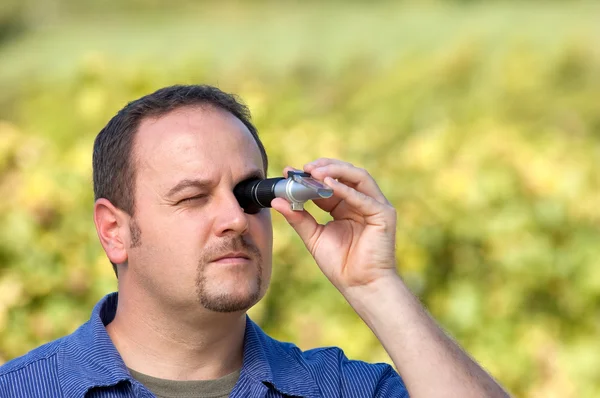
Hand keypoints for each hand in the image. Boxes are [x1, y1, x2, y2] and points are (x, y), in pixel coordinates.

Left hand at [270, 158, 397, 293]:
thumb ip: (298, 217)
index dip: (310, 176)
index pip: (329, 183)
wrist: (359, 286)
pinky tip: (328, 184)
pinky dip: (346, 189)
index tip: (290, 171)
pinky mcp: (384, 214)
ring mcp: (375, 206)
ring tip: (315, 172)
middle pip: (345, 174)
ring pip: (358, 177)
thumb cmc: (340, 264)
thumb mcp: (314, 237)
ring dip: (336, 171)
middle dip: (324, 167)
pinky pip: (364, 197)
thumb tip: (276, 200)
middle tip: (304, 168)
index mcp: (345, 206)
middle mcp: (361, 202)